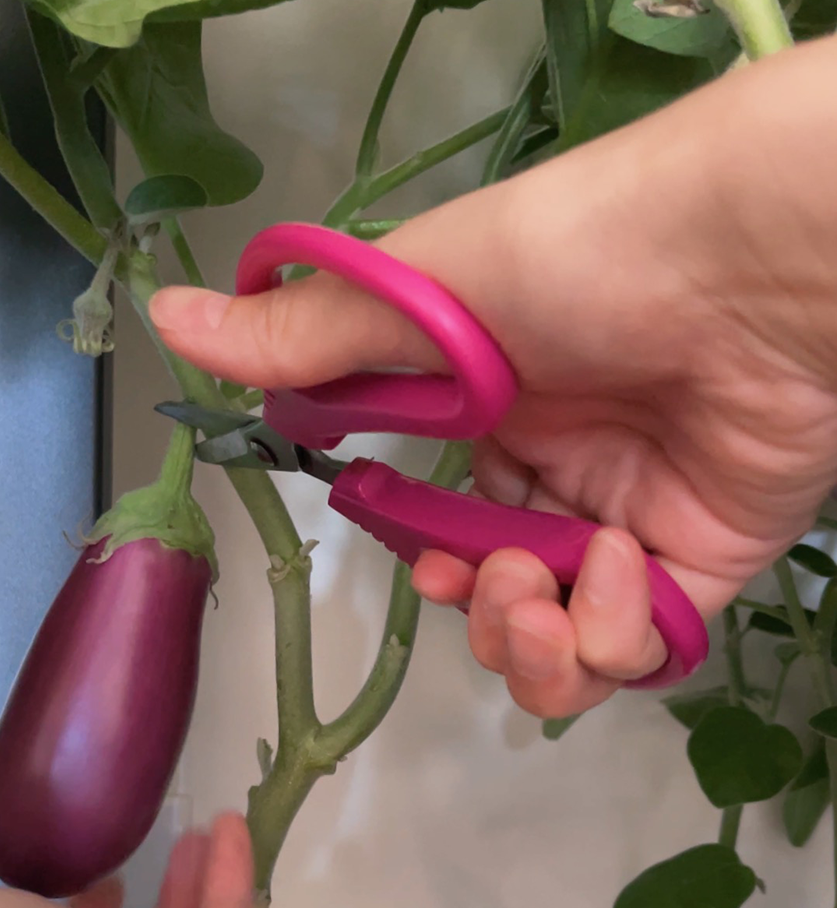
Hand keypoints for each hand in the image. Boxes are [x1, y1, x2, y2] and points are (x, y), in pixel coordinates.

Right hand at [150, 37, 836, 716]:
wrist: (745, 261)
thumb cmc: (577, 255)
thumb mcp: (419, 293)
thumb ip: (301, 338)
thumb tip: (162, 319)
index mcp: (498, 411)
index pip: (446, 519)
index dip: (427, 560)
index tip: (422, 557)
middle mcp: (565, 472)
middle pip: (503, 599)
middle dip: (483, 617)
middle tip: (490, 580)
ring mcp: (634, 522)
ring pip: (565, 647)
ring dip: (534, 649)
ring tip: (542, 592)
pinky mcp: (702, 563)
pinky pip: (641, 651)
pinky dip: (613, 639)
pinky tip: (615, 567)